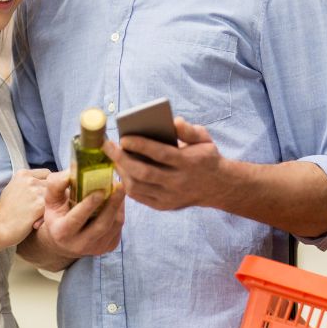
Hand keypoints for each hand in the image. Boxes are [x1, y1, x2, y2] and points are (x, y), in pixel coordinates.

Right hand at [0, 168, 49, 245]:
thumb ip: (26, 183)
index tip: (44, 195)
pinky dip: (49, 215)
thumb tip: (41, 183)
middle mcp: (30, 180)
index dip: (48, 185)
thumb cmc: (5, 212)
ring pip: (56, 196)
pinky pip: (54, 208)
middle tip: (44, 207)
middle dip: (52, 195)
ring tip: (40, 215)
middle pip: (53, 184)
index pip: (47, 173)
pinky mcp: (40, 205)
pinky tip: (38, 221)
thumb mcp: (12, 189)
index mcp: (23, 174)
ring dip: (52, 205)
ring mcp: (36, 191)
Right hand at [35, 171, 124, 257]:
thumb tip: (71, 172)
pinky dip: (121, 211)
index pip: (76, 219)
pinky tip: (118, 199)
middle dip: (112, 205)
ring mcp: (96, 248)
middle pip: (101, 226)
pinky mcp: (109, 247)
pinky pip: (119, 228)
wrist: (65, 239)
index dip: (89, 206)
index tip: (100, 190)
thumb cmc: (58, 212)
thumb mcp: (51, 199)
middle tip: (119, 185)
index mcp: (61, 232)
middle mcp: (79, 245)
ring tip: (120, 188)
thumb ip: (57, 184)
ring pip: (114, 226)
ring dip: (119, 205)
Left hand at [103, 116, 225, 210]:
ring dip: (122, 171)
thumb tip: (173, 121)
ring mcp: (170, 197)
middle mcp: (178, 182)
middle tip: (108, 147)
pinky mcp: (164, 206)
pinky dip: (127, 183)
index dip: (140, 146)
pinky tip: (121, 171)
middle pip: (144, 172)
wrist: (218, 187)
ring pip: (138, 187)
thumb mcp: (205, 139)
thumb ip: (189, 130)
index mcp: (189, 162)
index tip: (124, 138)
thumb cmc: (206, 157)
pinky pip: (139, 196)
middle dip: (122, 159)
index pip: (160, 154)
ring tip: (113, 158)